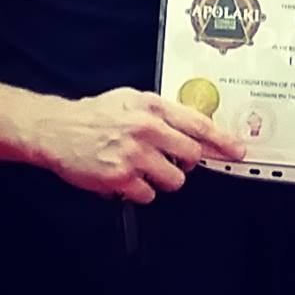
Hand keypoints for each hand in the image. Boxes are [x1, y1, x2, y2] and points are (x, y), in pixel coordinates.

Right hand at [35, 87, 245, 203]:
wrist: (58, 128)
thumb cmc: (96, 113)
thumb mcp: (133, 99)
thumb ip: (162, 111)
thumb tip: (193, 125)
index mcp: (153, 107)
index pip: (199, 124)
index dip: (222, 140)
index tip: (236, 150)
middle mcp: (146, 129)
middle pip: (191, 155)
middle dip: (187, 162)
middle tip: (172, 158)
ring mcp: (134, 155)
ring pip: (173, 180)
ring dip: (164, 178)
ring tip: (145, 166)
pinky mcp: (120, 178)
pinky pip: (148, 195)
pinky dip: (141, 190)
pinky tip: (128, 177)